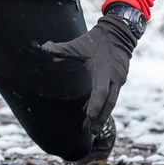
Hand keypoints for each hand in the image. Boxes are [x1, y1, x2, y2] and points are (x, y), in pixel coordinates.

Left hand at [38, 16, 136, 134]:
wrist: (119, 33)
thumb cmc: (96, 40)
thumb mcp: (79, 44)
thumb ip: (62, 49)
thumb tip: (43, 47)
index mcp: (104, 70)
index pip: (101, 91)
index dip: (95, 104)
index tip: (88, 116)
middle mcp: (115, 77)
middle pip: (109, 102)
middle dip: (100, 118)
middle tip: (91, 132)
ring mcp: (119, 80)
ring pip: (111, 102)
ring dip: (102, 116)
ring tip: (90, 130)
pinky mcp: (120, 80)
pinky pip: (111, 96)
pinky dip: (102, 105)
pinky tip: (91, 114)